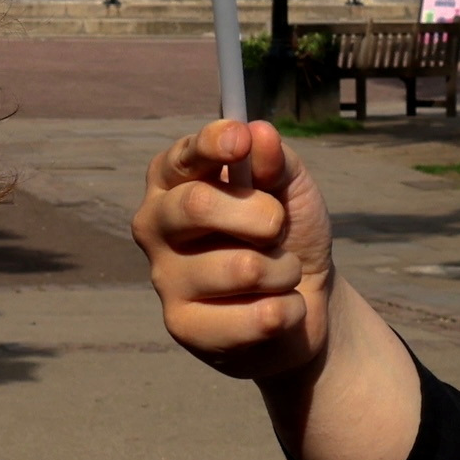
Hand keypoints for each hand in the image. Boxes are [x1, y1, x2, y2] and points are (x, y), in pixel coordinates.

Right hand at [136, 117, 340, 384]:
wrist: (304, 303)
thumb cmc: (285, 235)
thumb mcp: (292, 190)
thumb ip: (277, 161)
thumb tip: (258, 132)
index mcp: (173, 181)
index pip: (181, 156)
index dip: (211, 144)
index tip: (241, 141)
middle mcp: (155, 225)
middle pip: (196, 204)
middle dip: (260, 214)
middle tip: (277, 226)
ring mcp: (164, 278)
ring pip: (241, 267)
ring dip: (283, 269)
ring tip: (282, 274)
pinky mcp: (183, 327)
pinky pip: (256, 316)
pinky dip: (288, 310)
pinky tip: (278, 310)